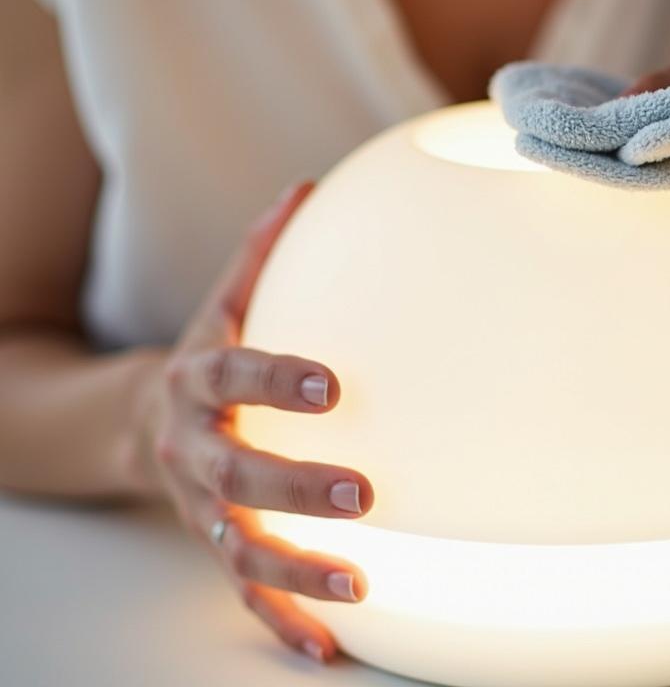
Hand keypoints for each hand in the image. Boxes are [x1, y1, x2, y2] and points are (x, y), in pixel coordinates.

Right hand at [132, 180, 372, 664]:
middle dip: (296, 485)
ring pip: (240, 547)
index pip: (235, 374)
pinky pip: (246, 592)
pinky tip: (331, 646)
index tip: (333, 384)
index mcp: (199, 379)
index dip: (278, 378)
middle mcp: (194, 449)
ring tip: (360, 585)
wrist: (149, 418)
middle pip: (237, 473)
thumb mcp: (226, 301)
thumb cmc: (211, 352)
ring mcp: (202, 505)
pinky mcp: (217, 542)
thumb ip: (263, 252)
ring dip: (297, 571)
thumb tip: (308, 186)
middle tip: (364, 493)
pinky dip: (284, 620)